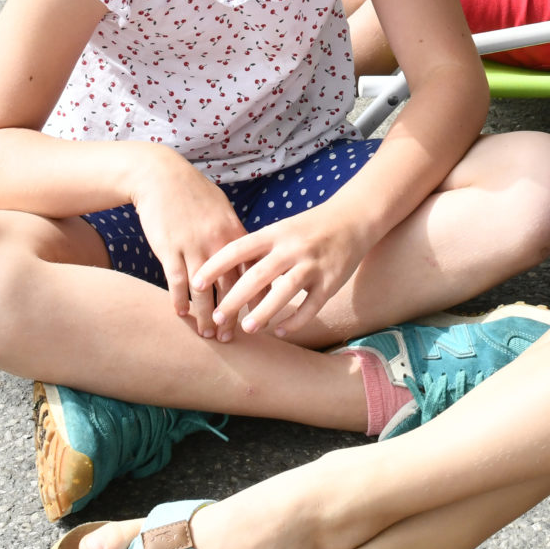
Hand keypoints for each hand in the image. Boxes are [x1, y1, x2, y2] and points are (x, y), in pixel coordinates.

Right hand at [127, 147, 249, 337]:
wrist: (161, 176)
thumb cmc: (193, 193)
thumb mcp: (221, 209)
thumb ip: (234, 234)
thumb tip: (248, 256)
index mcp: (234, 232)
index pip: (252, 271)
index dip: (258, 296)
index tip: (260, 316)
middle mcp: (217, 242)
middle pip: (230, 287)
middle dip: (231, 314)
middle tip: (232, 337)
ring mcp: (193, 246)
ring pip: (204, 290)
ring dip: (206, 315)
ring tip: (207, 334)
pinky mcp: (169, 248)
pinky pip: (176, 281)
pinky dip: (180, 299)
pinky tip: (181, 314)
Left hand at [195, 206, 371, 339]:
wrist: (354, 218)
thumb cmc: (308, 228)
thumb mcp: (281, 230)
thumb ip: (256, 249)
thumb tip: (219, 271)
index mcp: (276, 233)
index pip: (239, 249)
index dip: (215, 266)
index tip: (195, 283)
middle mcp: (293, 248)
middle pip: (259, 275)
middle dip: (235, 298)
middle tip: (217, 317)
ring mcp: (313, 265)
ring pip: (285, 291)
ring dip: (264, 311)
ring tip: (247, 328)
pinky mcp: (331, 282)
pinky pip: (312, 306)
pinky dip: (296, 320)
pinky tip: (280, 330)